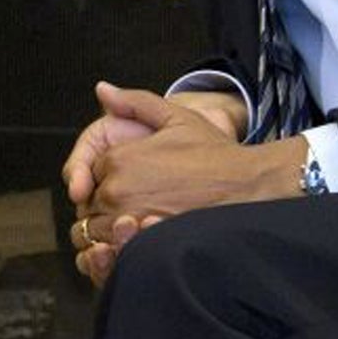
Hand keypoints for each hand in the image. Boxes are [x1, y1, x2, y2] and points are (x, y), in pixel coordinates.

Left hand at [65, 82, 261, 287]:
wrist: (248, 185)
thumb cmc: (214, 153)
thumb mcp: (175, 117)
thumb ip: (134, 102)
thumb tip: (102, 89)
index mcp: (117, 159)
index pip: (89, 175)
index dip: (105, 179)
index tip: (130, 181)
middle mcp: (116, 189)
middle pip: (89, 205)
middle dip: (103, 205)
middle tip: (136, 203)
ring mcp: (129, 218)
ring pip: (97, 231)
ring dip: (109, 229)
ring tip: (141, 220)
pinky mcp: (144, 243)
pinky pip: (116, 250)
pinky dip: (122, 247)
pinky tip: (147, 235)